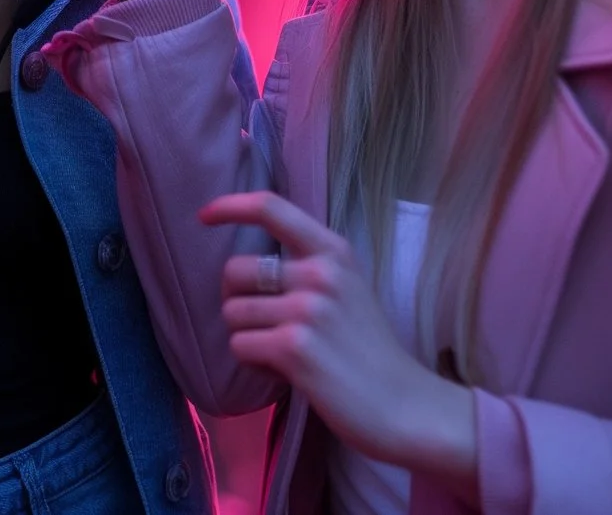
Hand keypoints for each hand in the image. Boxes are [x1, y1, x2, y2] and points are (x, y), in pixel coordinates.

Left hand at [202, 193, 477, 494]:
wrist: (406, 405)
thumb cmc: (371, 352)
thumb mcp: (349, 290)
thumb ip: (309, 270)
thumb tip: (245, 269)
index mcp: (334, 252)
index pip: (271, 208)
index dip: (230, 207)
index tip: (205, 216)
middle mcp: (320, 273)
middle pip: (234, 271)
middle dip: (236, 300)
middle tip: (264, 325)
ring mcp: (307, 309)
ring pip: (232, 313)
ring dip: (248, 338)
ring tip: (286, 354)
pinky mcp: (294, 347)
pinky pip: (240, 346)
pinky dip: (255, 364)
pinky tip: (288, 372)